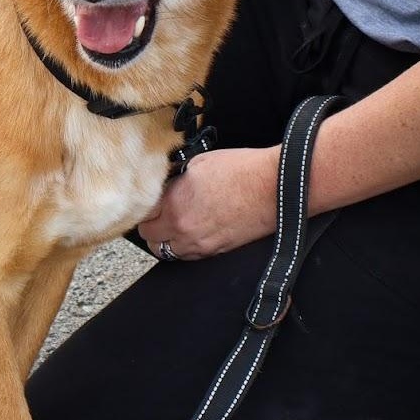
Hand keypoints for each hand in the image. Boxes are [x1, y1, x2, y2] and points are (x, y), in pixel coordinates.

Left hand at [138, 146, 278, 260]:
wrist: (277, 186)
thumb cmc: (243, 170)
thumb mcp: (198, 163)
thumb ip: (175, 179)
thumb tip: (166, 183)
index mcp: (173, 204)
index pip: (142, 214)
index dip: (145, 206)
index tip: (151, 199)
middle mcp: (182, 229)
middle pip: (149, 237)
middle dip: (151, 224)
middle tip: (159, 212)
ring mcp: (200, 244)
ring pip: (165, 251)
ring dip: (165, 239)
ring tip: (173, 224)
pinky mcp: (216, 251)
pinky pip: (188, 255)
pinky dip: (184, 246)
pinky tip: (191, 231)